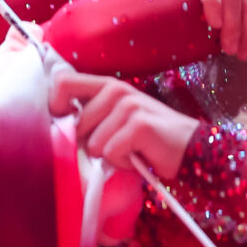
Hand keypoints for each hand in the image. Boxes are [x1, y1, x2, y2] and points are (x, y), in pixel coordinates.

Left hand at [50, 70, 197, 178]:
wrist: (190, 148)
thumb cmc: (148, 139)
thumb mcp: (116, 120)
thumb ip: (91, 116)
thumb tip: (58, 130)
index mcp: (107, 86)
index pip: (63, 83)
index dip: (56, 107)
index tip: (68, 126)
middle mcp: (117, 90)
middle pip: (76, 125)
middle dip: (91, 145)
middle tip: (117, 145)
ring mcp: (129, 105)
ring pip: (92, 144)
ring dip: (110, 156)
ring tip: (132, 150)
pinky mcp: (139, 125)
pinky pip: (111, 153)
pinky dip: (123, 163)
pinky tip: (140, 156)